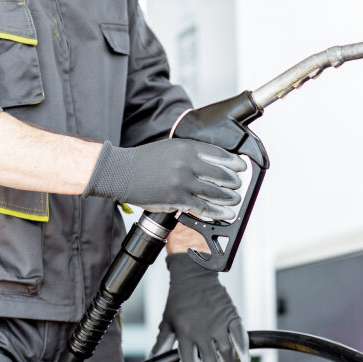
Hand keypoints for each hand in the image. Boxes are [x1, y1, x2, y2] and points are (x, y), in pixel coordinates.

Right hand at [84, 138, 245, 220]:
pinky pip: (203, 208)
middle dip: (234, 183)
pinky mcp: (176, 200)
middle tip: (237, 186)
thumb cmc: (145, 160)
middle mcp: (187, 164)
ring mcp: (182, 183)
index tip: (241, 168)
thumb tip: (215, 161)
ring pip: (216, 193)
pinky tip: (225, 214)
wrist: (121, 172)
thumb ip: (192, 152)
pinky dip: (217, 213)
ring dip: (229, 199)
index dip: (235, 164)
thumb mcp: (171, 147)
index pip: (220, 155)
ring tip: (234, 201)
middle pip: (222, 176)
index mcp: (188, 148)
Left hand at [150, 254, 249, 361]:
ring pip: (227, 354)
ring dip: (225, 359)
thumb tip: (153, 359)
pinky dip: (244, 351)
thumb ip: (162, 343)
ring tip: (222, 355)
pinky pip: (241, 337)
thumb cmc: (179, 299)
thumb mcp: (167, 321)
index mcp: (185, 334)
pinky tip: (244, 359)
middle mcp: (203, 332)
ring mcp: (219, 325)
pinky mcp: (232, 317)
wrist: (194, 276)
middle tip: (207, 357)